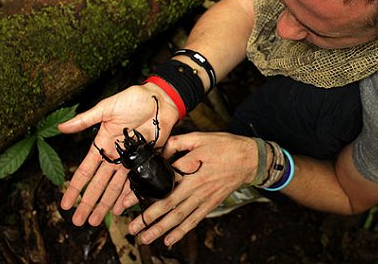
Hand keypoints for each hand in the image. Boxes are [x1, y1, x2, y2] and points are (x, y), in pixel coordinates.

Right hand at [58, 83, 179, 225]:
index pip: (85, 171)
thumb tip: (60, 127)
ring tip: (95, 221)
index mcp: (102, 143)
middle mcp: (114, 156)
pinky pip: (134, 182)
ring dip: (104, 204)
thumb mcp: (106, 107)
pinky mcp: (145, 160)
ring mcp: (129, 160)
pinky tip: (120, 209)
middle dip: (88, 203)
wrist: (160, 100)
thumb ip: (85, 120)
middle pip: (98, 185)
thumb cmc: (134, 99)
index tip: (65, 204)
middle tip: (78, 222)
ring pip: (114, 188)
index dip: (74, 188)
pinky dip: (127, 196)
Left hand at [122, 132, 257, 246]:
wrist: (250, 159)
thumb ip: (179, 142)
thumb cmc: (226, 146)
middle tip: (132, 228)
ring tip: (145, 238)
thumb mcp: (201, 137)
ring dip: (161, 229)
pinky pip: (194, 220)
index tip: (127, 201)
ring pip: (179, 216)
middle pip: (168, 205)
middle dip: (148, 219)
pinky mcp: (211, 204)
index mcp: (191, 167)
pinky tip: (169, 239)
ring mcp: (204, 197)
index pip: (162, 182)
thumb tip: (161, 150)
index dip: (144, 192)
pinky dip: (182, 231)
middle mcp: (196, 186)